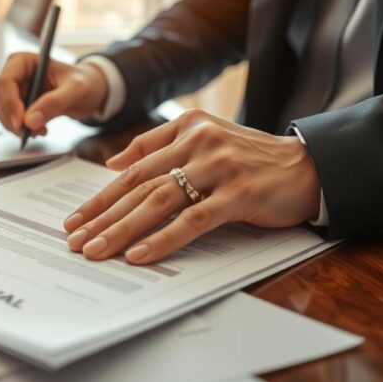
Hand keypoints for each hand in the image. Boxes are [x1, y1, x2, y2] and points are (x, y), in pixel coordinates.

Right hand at [0, 52, 109, 136]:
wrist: (90, 90)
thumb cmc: (84, 82)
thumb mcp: (75, 90)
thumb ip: (54, 103)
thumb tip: (30, 121)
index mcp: (24, 61)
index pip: (5, 82)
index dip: (9, 104)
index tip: (21, 123)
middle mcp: (15, 74)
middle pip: (0, 99)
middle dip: (13, 119)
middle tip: (30, 133)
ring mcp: (16, 90)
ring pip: (3, 112)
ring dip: (17, 127)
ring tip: (41, 131)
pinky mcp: (19, 105)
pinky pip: (11, 120)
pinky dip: (22, 129)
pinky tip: (40, 130)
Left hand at [63, 109, 321, 264]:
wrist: (308, 165)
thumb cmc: (252, 157)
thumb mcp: (205, 138)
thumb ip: (160, 145)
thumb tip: (116, 163)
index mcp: (186, 128)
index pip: (132, 168)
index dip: (100, 196)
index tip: (74, 219)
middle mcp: (198, 143)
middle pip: (138, 185)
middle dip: (101, 216)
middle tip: (74, 240)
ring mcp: (218, 168)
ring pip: (158, 201)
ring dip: (122, 229)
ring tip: (97, 249)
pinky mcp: (238, 194)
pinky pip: (193, 220)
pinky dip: (163, 238)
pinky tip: (140, 253)